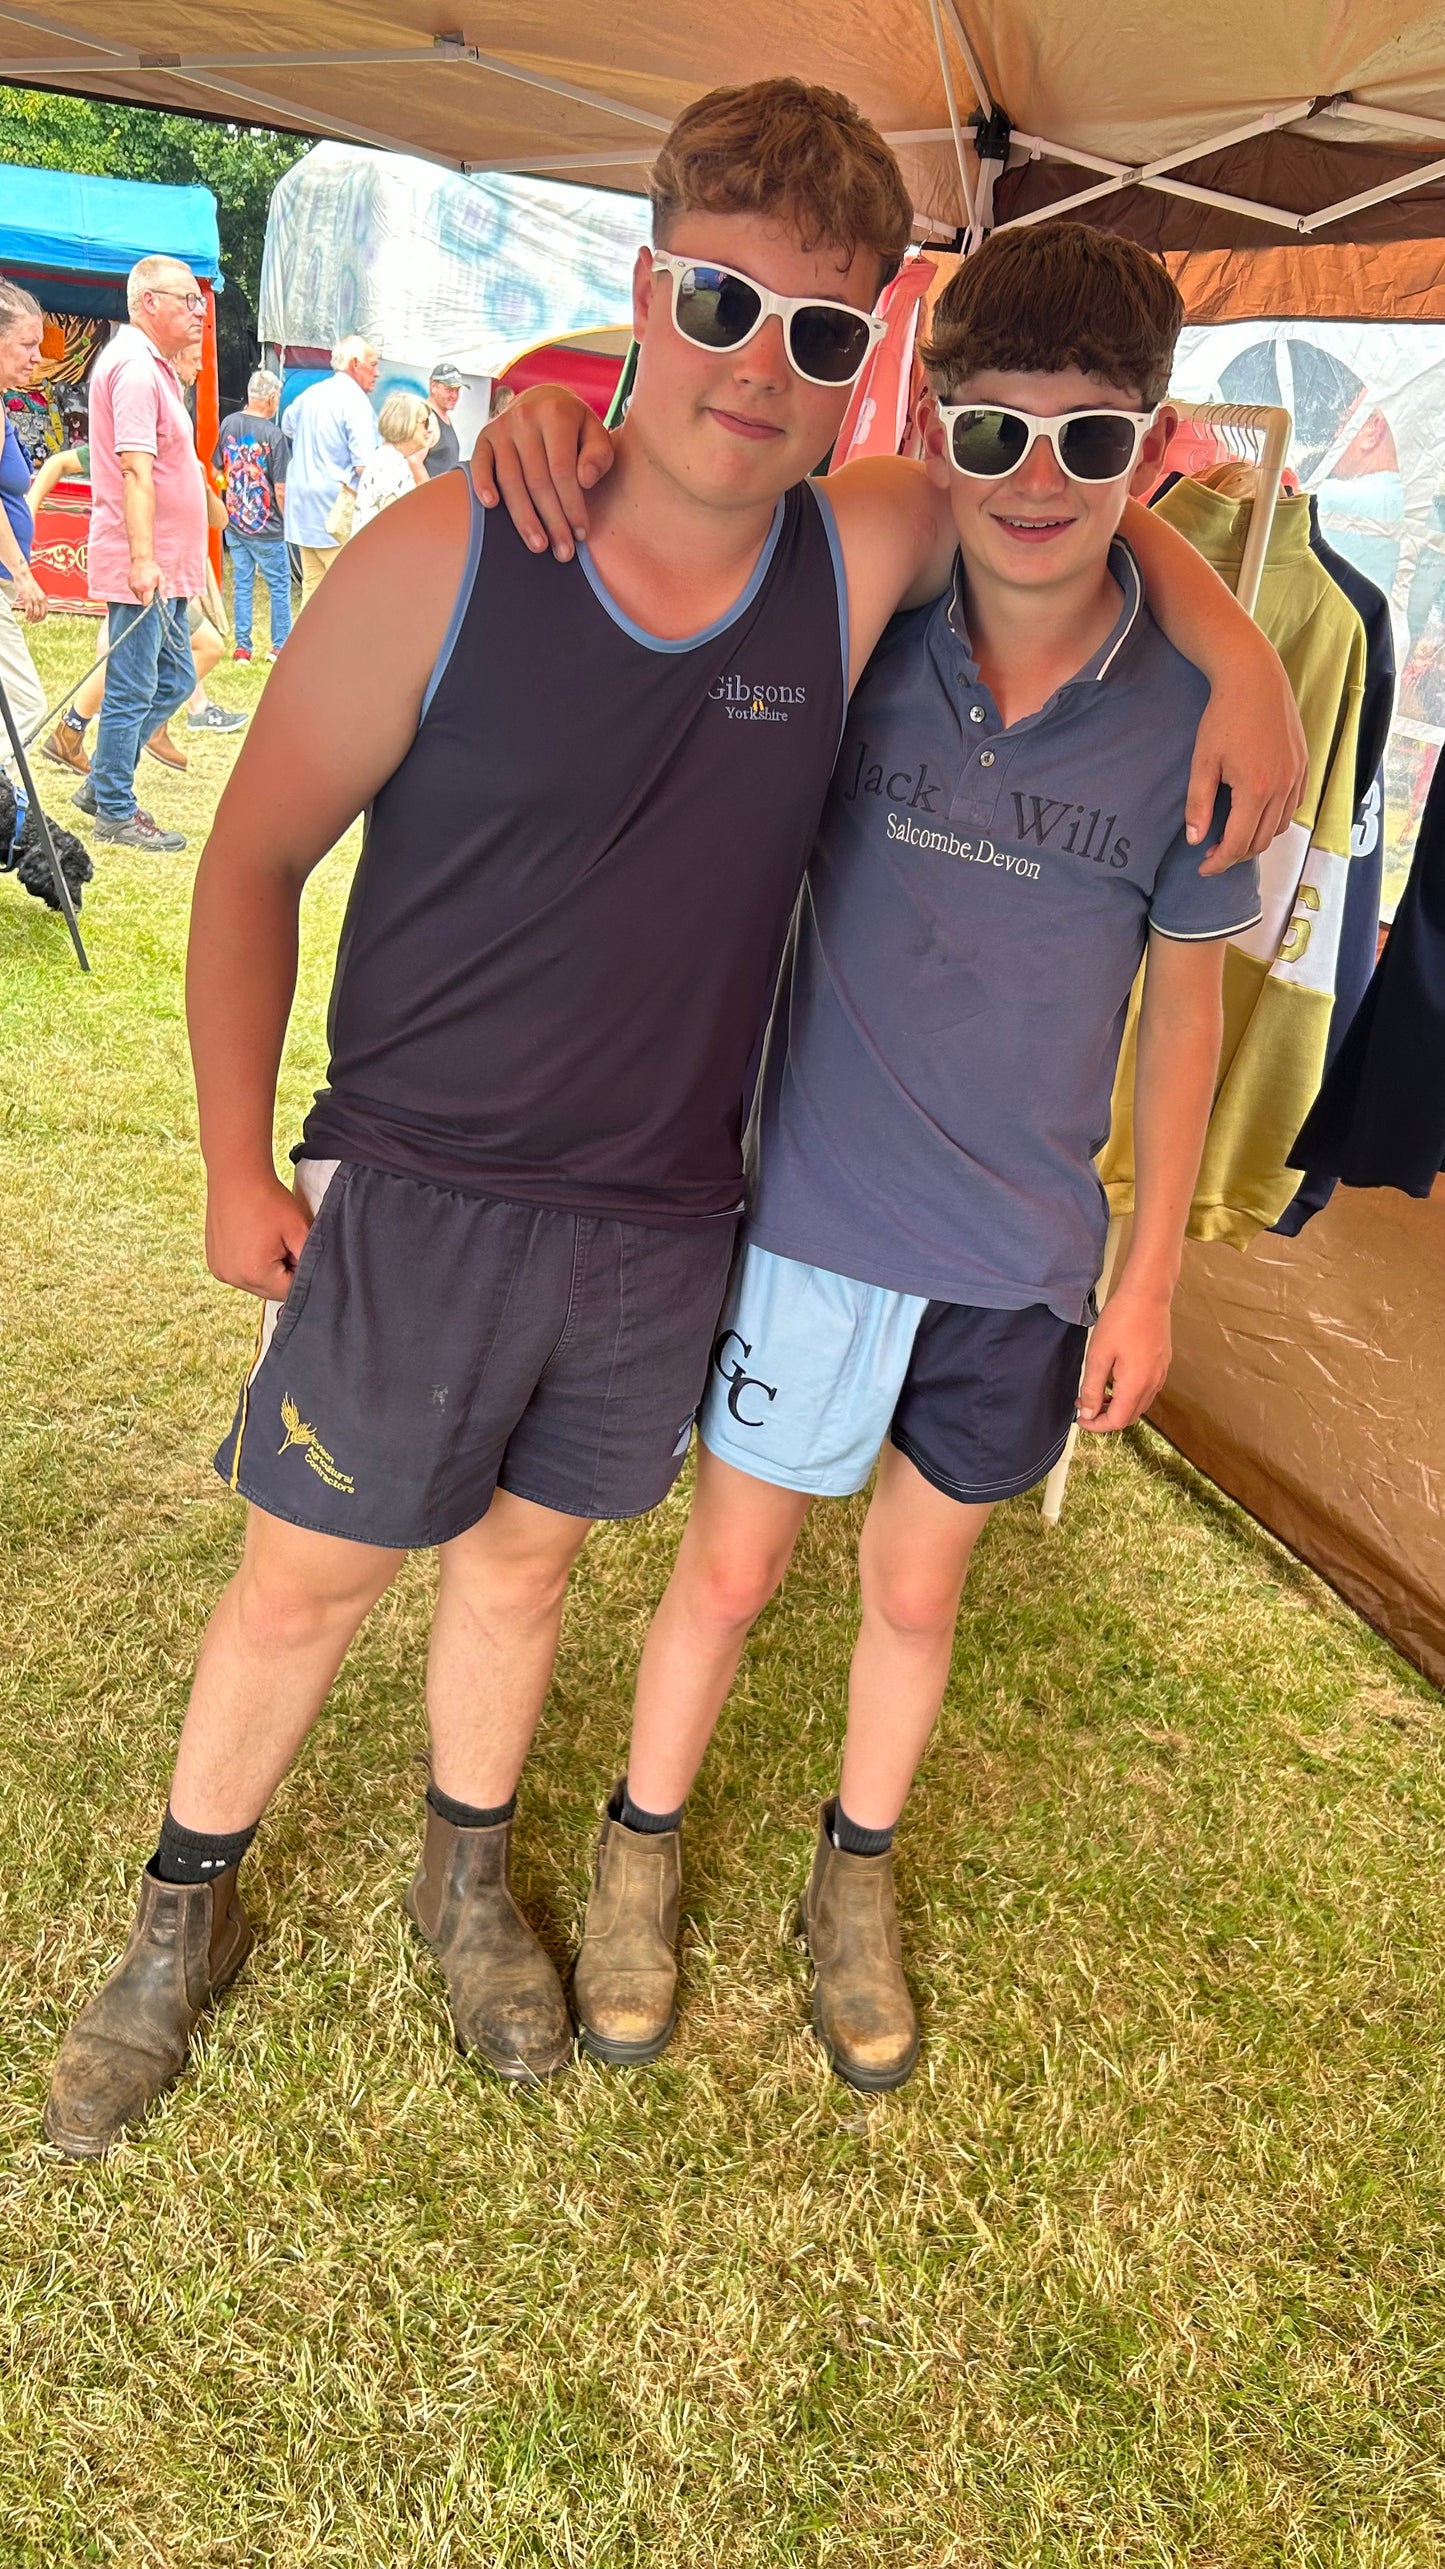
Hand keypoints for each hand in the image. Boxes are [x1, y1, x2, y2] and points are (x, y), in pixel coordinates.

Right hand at [12, 566, 46, 623]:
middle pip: (41, 615)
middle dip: (36, 620)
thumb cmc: (28, 583)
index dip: (41, 619)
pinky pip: (29, 610)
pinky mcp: (28, 598)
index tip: (36, 621)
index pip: (45, 612)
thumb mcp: (36, 592)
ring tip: (27, 619)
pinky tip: (25, 616)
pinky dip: (27, 615)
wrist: (24, 575)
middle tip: (31, 622)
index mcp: (44, 598)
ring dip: (31, 619)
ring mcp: (34, 599)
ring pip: (35, 614)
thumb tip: (36, 606)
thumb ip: (37, 599)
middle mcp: (41, 599)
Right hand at [129, 555, 161, 606]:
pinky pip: (134, 591)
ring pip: (137, 596)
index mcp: (147, 587)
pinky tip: (141, 583)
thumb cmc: (152, 569)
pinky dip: (138, 590)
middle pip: (142, 601)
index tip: (153, 597)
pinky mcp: (129, 584)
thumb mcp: (161, 579)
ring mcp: (133, 586)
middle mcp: (138, 587)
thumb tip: (164, 601)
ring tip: (145, 585)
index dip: (151, 602)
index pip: (146, 602)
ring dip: (142, 594)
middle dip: (146, 598)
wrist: (142, 560)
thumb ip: (162, 591)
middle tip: (150, 590)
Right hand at [205, 1170, 312, 1300]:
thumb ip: (310, 1259)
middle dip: (284, 1273)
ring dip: (267, 1269)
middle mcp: (232, 1277)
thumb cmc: (268, 1199)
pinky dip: (251, 1263)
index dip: (301, 1273)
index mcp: (254, 1273)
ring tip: (268, 1239)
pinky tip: (254, 1240)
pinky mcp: (215, 1263)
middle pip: (271, 1291)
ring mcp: (220, 1271)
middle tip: (285, 1242)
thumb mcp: (299, 1229)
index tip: (299, 1249)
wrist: (236, 1175)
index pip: (289, 1291)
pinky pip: (241, 1273)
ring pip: (256, 1283)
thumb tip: (316, 1278)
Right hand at [469, 386, 615, 561]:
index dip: (572, 505)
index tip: (581, 534)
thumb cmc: (575, 428)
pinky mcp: (484, 437)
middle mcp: (525, 418)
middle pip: (537, 480)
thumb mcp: (596, 432)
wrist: (543, 400)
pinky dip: (482, 484)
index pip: (562, 470)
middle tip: (563, 553)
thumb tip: (585, 480)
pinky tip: (491, 506)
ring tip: (538, 546)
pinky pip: (479, 464)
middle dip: (552, 521)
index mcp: (556, 413)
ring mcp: (502, 427)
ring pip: (510, 480)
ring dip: (524, 518)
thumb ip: (599, 455)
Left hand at [1076, 1279, 1172, 1433]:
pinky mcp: (1162, 1364)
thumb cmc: (1121, 1320)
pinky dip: (1129, 1394)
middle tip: (1084, 1405)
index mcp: (1136, 1385)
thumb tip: (1087, 1413)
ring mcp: (1161, 1374)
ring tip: (1096, 1391)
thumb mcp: (1098, 1355)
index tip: (1080, 1419)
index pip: (1118, 1421)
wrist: (1147, 1295)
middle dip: (1106, 1417)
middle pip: (1130, 1416)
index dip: (1097, 1425)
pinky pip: (1146, 1390)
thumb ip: (1092, 1388)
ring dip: (1118, 1406)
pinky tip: (1115, 1378)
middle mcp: (1153, 1384)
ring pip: (1139, 1404)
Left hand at [1186, 631, 1308, 873]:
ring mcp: (1297, 777)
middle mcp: (1282, 788)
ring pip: (1280, 827)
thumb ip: (1198, 804)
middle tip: (1213, 852)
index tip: (1203, 867)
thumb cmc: (1223, 717)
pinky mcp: (1304, 766)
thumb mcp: (1203, 761)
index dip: (1219, 862)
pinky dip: (1275, 819)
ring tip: (1233, 834)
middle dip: (1236, 854)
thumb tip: (1195, 841)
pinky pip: (1293, 806)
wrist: (1255, 679)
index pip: (1238, 843)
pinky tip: (1256, 813)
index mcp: (1256, 789)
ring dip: (1257, 838)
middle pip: (1260, 841)